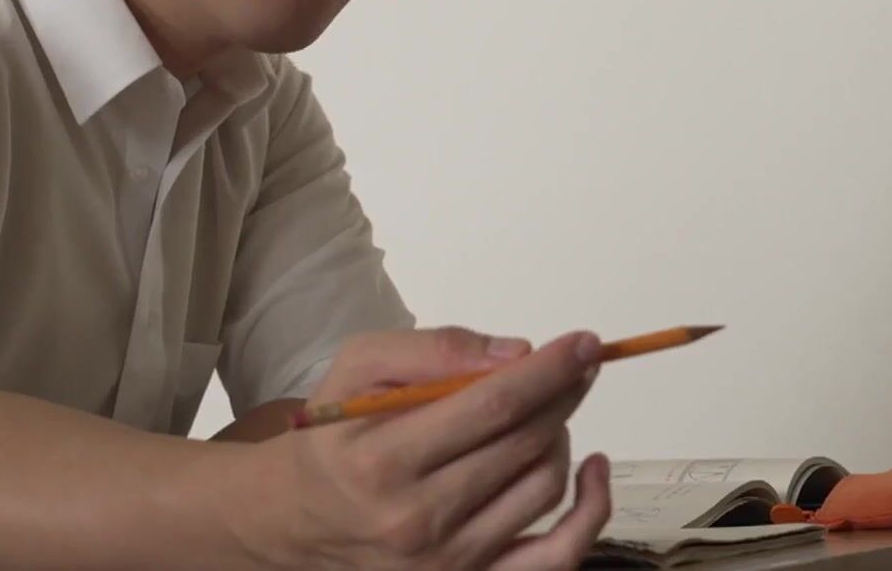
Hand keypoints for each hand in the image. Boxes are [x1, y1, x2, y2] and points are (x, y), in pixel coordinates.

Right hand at [246, 327, 611, 569]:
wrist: (299, 518)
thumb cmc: (335, 434)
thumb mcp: (357, 367)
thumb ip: (432, 349)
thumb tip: (515, 353)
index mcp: (382, 460)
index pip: (491, 407)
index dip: (547, 371)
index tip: (583, 343)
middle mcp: (417, 520)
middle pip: (524, 444)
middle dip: (564, 393)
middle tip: (578, 362)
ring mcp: (449, 562)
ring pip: (544, 487)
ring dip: (561, 434)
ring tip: (546, 408)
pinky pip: (557, 554)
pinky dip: (590, 511)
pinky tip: (592, 468)